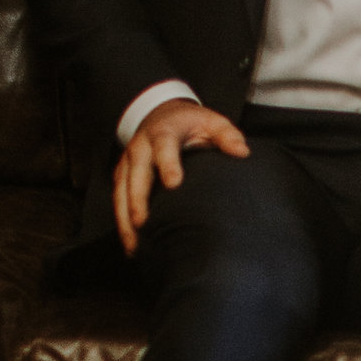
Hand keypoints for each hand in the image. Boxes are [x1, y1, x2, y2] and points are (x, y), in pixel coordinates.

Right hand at [114, 99, 249, 253]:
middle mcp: (141, 147)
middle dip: (137, 198)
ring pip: (121, 190)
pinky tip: (131, 245)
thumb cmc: (190, 124)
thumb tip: (242, 152)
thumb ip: (226, 135)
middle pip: (136, 173)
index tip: (173, 184)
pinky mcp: (122, 175)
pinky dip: (122, 222)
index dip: (168, 164)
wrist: (161, 115)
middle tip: (142, 223)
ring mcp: (128, 162)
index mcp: (164, 132)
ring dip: (125, 217)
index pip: (164, 146)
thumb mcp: (211, 122)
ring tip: (133, 244)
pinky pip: (118, 199)